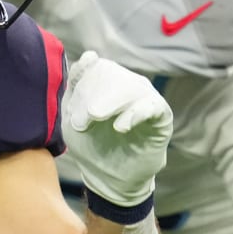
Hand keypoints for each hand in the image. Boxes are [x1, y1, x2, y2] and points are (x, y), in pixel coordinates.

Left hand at [61, 52, 171, 207]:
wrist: (108, 177)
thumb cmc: (90, 145)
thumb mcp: (73, 117)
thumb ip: (75, 88)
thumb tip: (90, 56)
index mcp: (107, 82)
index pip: (95, 67)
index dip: (82, 83)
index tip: (71, 108)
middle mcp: (128, 85)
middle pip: (112, 74)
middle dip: (92, 95)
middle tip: (81, 121)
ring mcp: (146, 99)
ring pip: (132, 87)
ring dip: (109, 103)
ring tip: (96, 119)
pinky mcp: (161, 117)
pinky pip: (152, 106)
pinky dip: (135, 114)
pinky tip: (120, 127)